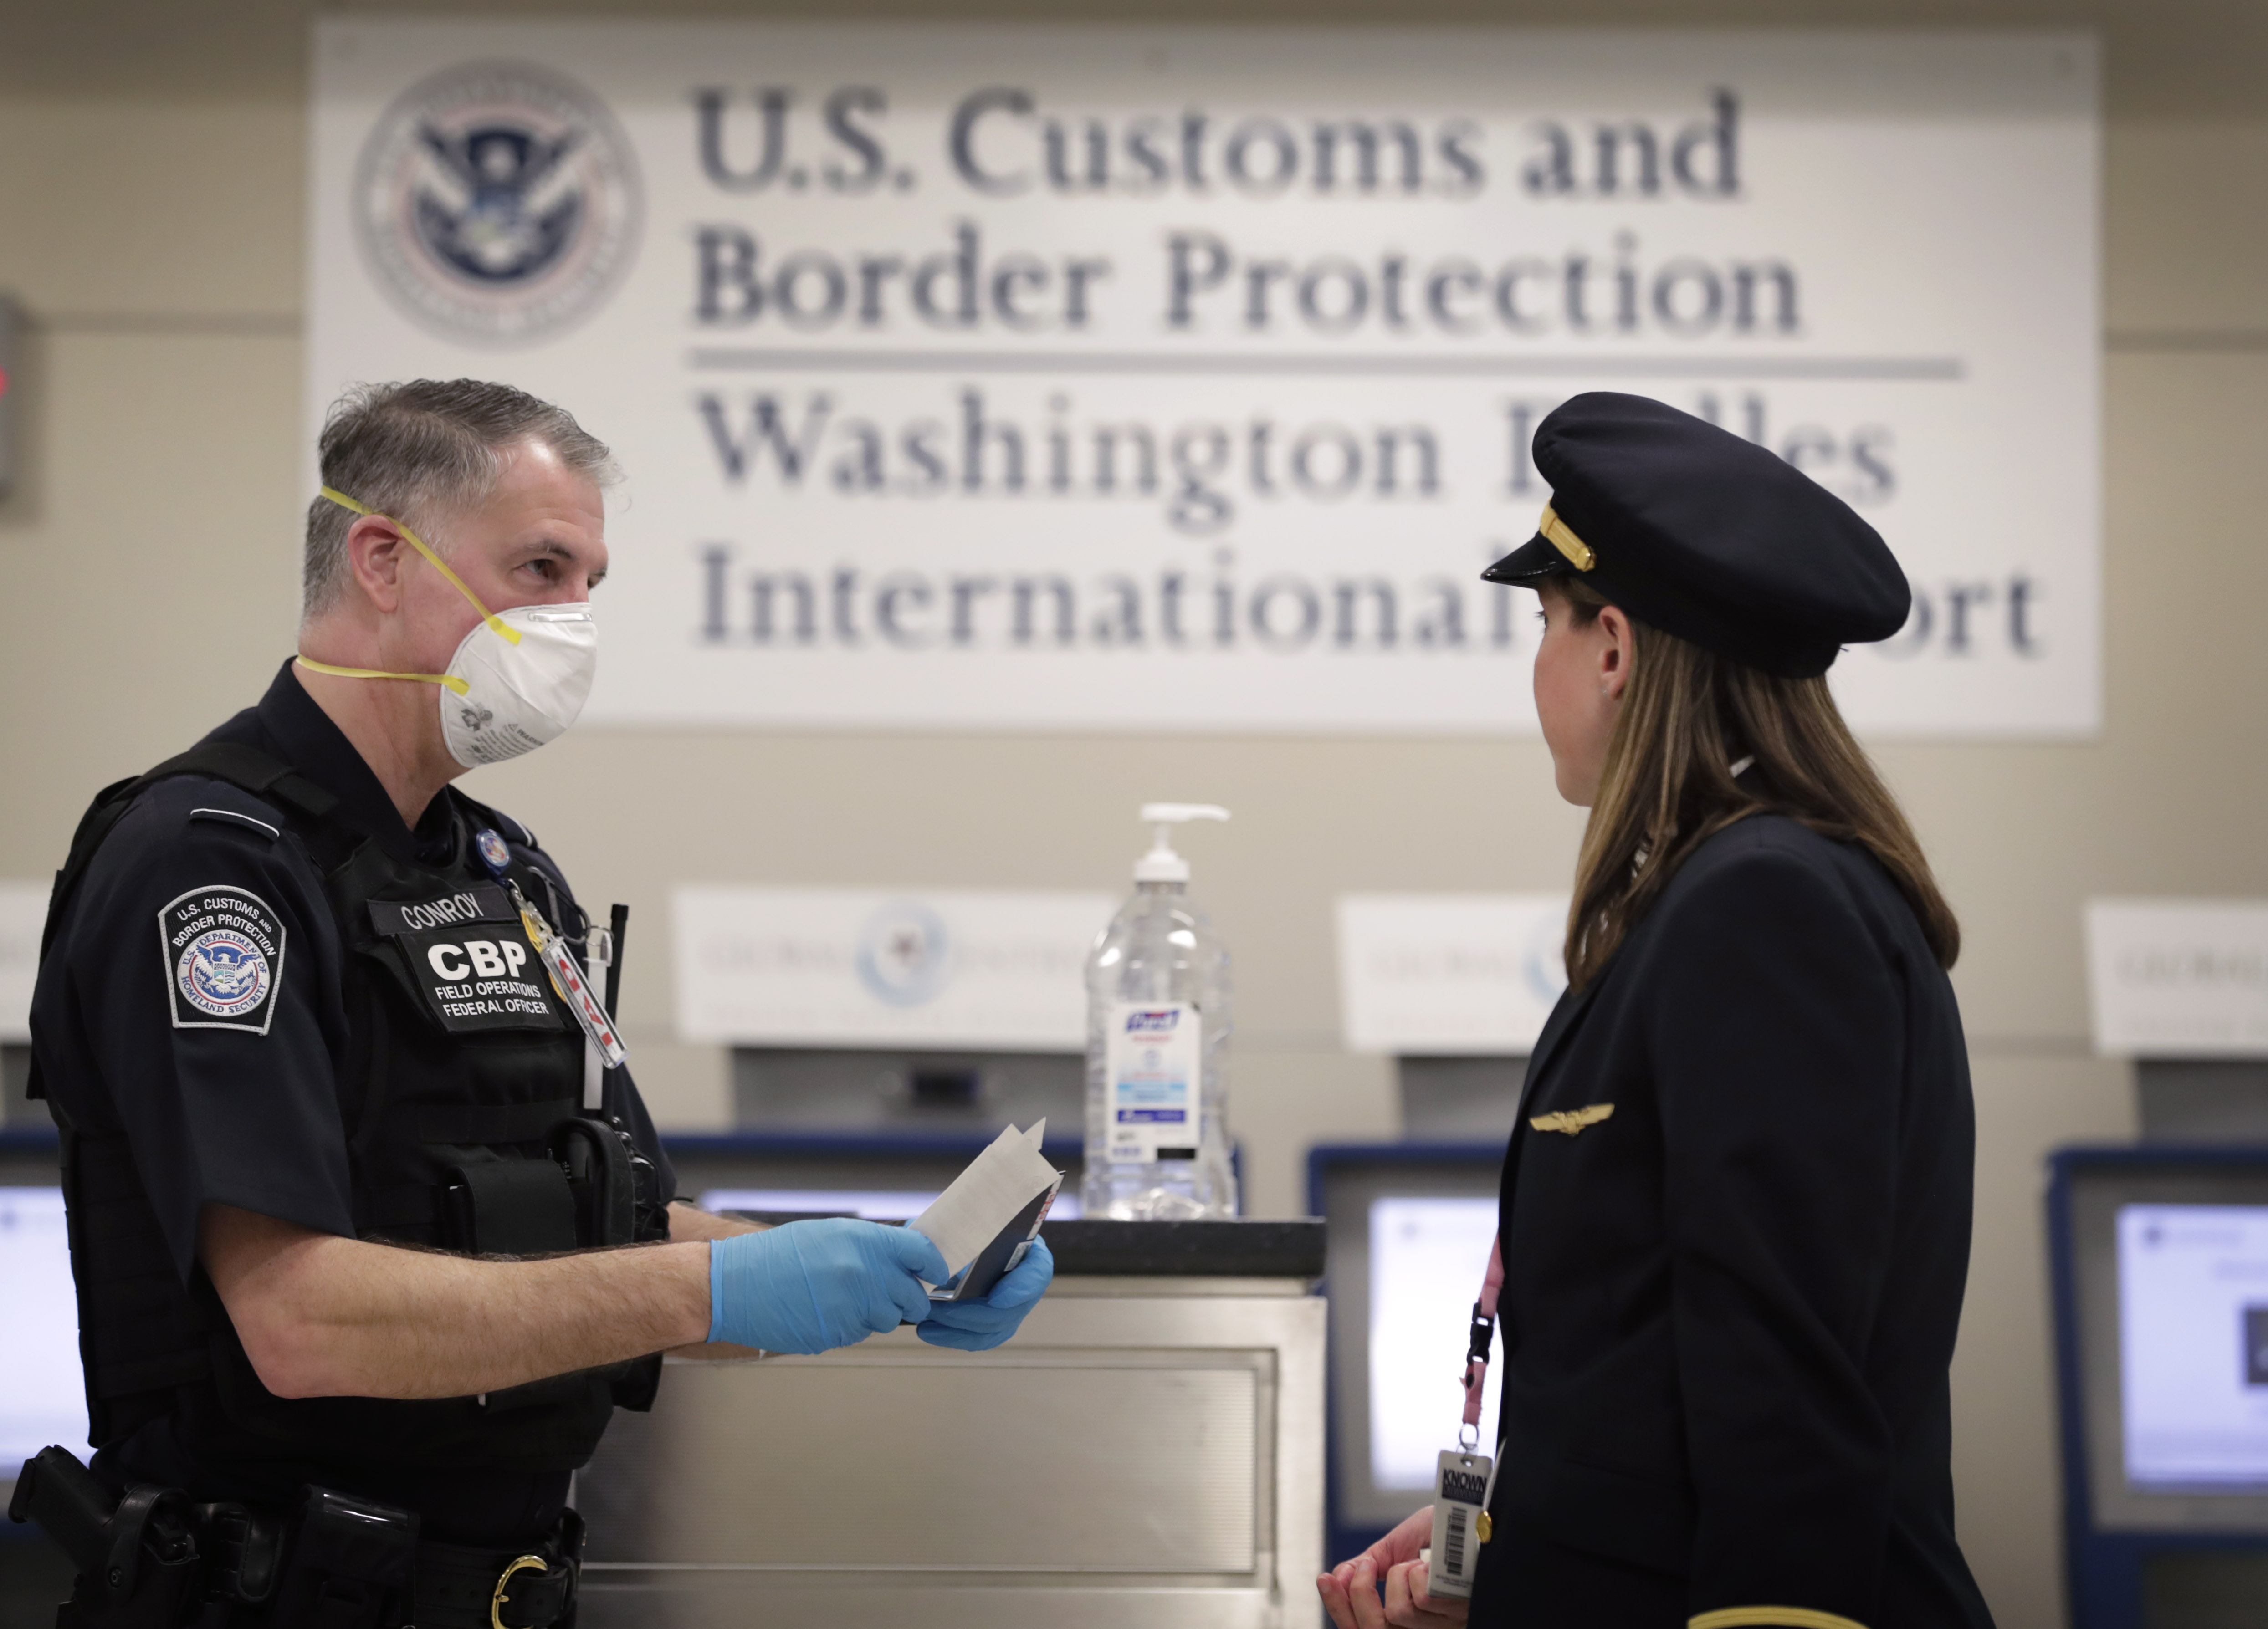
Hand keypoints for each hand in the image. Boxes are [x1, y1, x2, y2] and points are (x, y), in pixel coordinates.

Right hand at [708, 1219, 947, 1354]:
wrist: (735, 1285)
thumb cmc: (779, 1255)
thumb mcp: (830, 1233)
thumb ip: (873, 1245)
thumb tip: (909, 1254)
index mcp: (864, 1242)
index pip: (922, 1254)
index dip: (934, 1265)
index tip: (937, 1273)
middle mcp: (863, 1275)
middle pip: (913, 1298)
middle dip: (905, 1298)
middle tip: (885, 1293)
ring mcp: (850, 1309)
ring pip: (886, 1320)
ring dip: (874, 1313)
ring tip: (842, 1298)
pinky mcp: (836, 1335)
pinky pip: (859, 1333)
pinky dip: (849, 1326)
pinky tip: (824, 1311)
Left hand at [916, 1238, 1054, 1350]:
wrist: (965, 1239)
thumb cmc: (970, 1226)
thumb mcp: (966, 1219)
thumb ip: (952, 1227)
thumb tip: (927, 1240)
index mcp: (1030, 1251)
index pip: (1038, 1272)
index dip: (1021, 1288)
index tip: (995, 1299)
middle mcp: (1026, 1283)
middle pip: (1011, 1311)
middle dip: (973, 1313)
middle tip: (942, 1309)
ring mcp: (1013, 1308)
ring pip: (993, 1330)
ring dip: (959, 1329)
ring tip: (927, 1319)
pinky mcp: (994, 1324)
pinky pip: (979, 1339)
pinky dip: (953, 1337)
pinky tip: (927, 1330)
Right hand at [1318, 1505, 1467, 1628]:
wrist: (1478, 1514)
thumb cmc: (1447, 1530)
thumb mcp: (1398, 1545)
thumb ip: (1369, 1563)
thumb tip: (1337, 1577)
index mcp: (1410, 1615)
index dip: (1339, 1608)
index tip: (1325, 1578)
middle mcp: (1426, 1627)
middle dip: (1357, 1596)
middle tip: (1361, 1567)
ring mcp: (1444, 1623)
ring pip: (1397, 1615)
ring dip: (1400, 1575)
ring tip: (1418, 1560)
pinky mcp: (1459, 1612)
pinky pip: (1422, 1600)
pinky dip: (1420, 1572)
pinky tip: (1434, 1563)